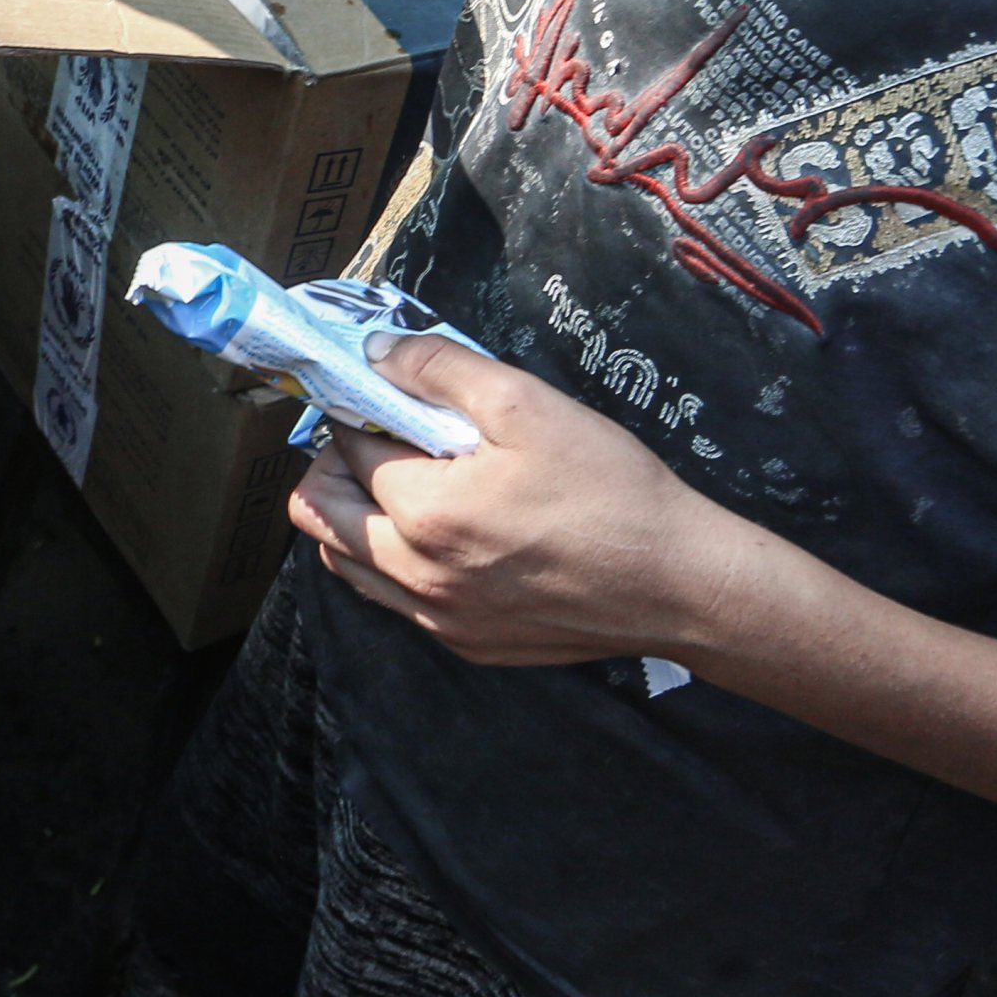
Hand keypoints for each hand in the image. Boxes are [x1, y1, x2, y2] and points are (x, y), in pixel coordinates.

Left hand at [289, 335, 759, 668]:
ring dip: (357, 516)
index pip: (344, 444)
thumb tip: (375, 352)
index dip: (360, 407)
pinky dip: (394, 560)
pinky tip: (450, 533)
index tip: (388, 393)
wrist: (678, 584)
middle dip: (336, 463)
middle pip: (319, 512)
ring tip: (414, 483)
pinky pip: (393, 599)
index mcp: (421, 511)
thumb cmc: (610, 488)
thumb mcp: (528, 405)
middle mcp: (412, 575)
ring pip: (345, 563)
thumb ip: (439, 370)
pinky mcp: (464, 644)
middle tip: (390, 437)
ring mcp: (436, 618)